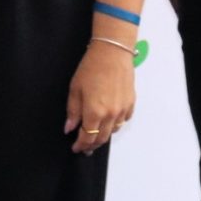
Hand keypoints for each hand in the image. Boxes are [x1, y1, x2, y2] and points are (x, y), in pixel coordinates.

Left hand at [64, 39, 135, 154]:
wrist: (112, 53)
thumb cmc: (91, 68)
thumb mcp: (75, 89)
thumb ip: (73, 112)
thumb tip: (69, 129)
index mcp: (94, 112)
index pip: (87, 137)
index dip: (80, 145)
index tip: (76, 148)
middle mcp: (111, 115)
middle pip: (101, 138)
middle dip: (92, 145)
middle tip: (85, 147)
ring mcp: (122, 110)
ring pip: (113, 131)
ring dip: (103, 136)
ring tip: (96, 135)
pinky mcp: (131, 104)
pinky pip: (123, 121)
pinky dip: (115, 124)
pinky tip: (109, 121)